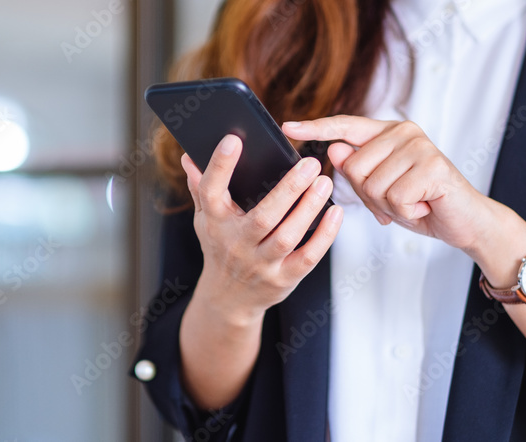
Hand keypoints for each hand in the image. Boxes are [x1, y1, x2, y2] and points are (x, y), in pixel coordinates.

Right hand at [182, 134, 343, 324]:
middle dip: (288, 189)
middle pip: (263, 216)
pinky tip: (336, 213)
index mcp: (214, 222)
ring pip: (287, 236)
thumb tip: (189, 156)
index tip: (233, 139)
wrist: (229, 299)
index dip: (220, 165)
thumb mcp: (206, 220)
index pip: (211, 191)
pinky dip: (324, 236)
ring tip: (324, 182)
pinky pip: (307, 257)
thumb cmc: (220, 249)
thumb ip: (200, 187)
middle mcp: (236, 243)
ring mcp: (260, 264)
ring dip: (308, 208)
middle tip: (310, 163)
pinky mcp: (283, 278)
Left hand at [282, 116, 499, 250]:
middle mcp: (403, 132)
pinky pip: (395, 198)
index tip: (287, 127)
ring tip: (413, 202)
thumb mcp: (381, 189)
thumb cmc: (420, 204)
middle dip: (370, 196)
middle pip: (354, 168)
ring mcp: (420, 146)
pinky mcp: (433, 166)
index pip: (345, 126)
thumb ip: (358, 170)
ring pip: (373, 186)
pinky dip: (406, 213)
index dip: (316, 128)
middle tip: (397, 201)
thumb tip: (336, 149)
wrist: (463, 222)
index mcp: (387, 134)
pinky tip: (423, 206)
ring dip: (389, 206)